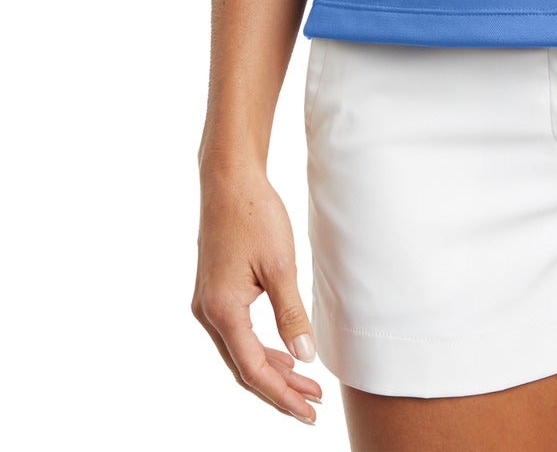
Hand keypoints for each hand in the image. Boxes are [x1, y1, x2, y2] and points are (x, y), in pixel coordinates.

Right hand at [193, 161, 322, 423]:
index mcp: (223, 310)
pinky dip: (260, 348)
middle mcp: (208, 313)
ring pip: (240, 352)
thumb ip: (291, 314)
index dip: (282, 395)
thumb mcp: (280, 265)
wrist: (228, 180)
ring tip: (305, 383)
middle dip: (280, 388)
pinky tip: (283, 353)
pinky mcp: (213, 292)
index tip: (309, 411)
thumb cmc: (254, 215)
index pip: (253, 370)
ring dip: (272, 369)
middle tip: (314, 403)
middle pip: (245, 367)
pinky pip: (237, 334)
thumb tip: (305, 358)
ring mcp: (208, 303)